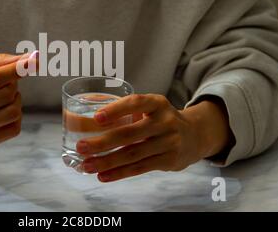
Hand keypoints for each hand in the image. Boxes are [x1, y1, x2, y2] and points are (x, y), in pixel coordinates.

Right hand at [0, 52, 35, 148]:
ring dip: (15, 99)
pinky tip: (2, 109)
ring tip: (2, 95)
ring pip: (14, 112)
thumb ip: (0, 60)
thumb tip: (31, 59)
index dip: (16, 69)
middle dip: (12, 83)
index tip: (34, 61)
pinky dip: (15, 115)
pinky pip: (14, 128)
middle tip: (4, 81)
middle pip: (6, 95)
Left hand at [76, 94, 232, 181]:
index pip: (136, 103)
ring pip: (132, 154)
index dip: (116, 110)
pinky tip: (103, 175)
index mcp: (157, 103)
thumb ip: (129, 113)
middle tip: (82, 146)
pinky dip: (119, 173)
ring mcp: (169, 142)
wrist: (195, 136)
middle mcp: (165, 122)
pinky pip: (139, 168)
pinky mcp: (168, 161)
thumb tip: (89, 122)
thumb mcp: (152, 108)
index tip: (96, 118)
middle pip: (129, 134)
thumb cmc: (161, 120)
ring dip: (106, 161)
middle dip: (102, 142)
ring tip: (86, 164)